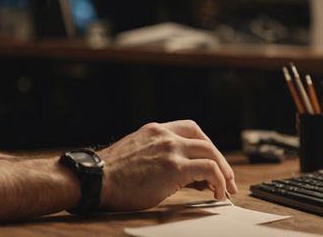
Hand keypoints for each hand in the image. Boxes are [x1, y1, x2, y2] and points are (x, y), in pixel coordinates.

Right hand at [96, 120, 237, 211]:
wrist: (95, 179)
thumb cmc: (109, 175)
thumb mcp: (135, 155)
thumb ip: (156, 157)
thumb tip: (179, 174)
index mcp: (154, 130)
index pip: (190, 129)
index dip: (205, 146)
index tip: (210, 162)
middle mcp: (164, 135)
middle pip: (204, 141)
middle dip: (220, 160)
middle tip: (227, 178)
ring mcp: (170, 149)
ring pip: (210, 152)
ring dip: (223, 171)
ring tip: (225, 188)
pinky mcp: (174, 167)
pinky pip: (208, 169)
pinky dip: (218, 180)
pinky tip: (217, 193)